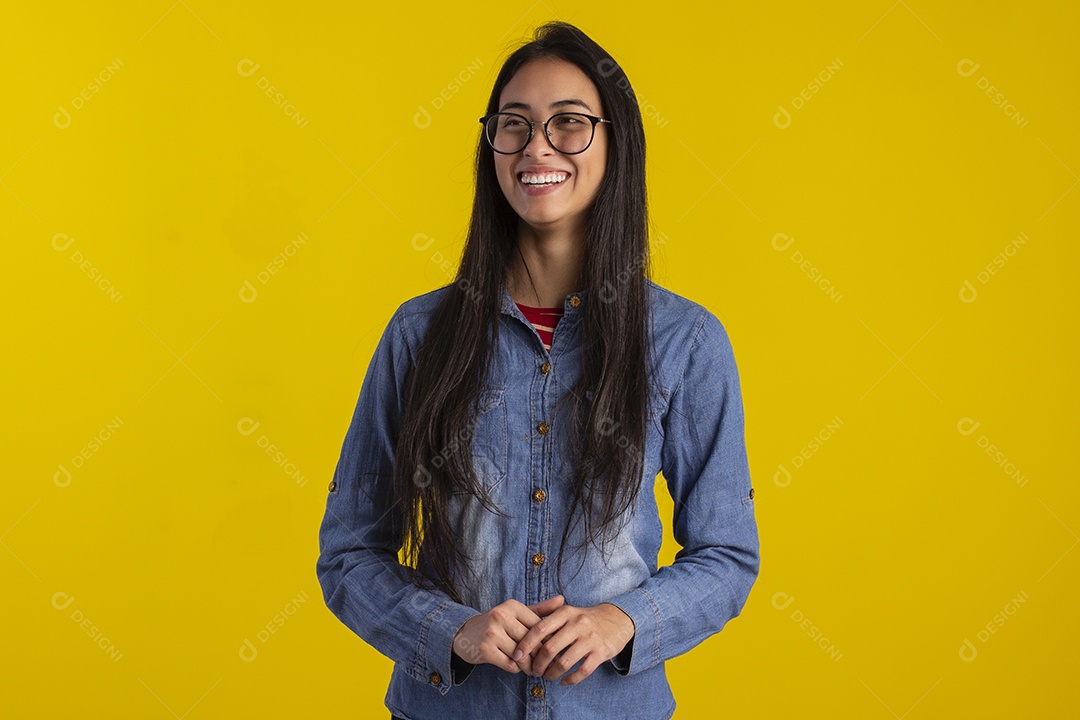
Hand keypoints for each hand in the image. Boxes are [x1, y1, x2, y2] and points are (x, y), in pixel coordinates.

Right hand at [452, 595, 565, 672]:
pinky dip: (515, 668)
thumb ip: (540, 609)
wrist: (464, 634)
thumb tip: (563, 600)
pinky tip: (516, 668)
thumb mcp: (516, 614)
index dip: (547, 641)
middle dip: (539, 656)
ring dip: (528, 666)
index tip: (552, 651)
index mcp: (512, 606)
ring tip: (533, 670)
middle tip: (545, 666)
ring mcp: (491, 632)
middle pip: (530, 641)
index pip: (538, 626)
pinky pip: (509, 664)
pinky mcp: (485, 649)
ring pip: (521, 655)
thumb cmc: (497, 624)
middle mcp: (501, 616)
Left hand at [511, 601, 634, 685]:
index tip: (516, 655)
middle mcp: (578, 624)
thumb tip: (523, 637)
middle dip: (538, 664)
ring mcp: (590, 638)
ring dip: (551, 673)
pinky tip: (563, 681)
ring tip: (547, 677)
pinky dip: (570, 680)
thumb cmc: (584, 619)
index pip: (540, 629)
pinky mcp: (601, 653)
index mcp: (565, 613)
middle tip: (533, 671)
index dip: (526, 644)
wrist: (616, 619)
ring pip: (564, 662)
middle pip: (549, 648)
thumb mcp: (567, 612)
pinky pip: (582, 671)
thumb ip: (547, 620)